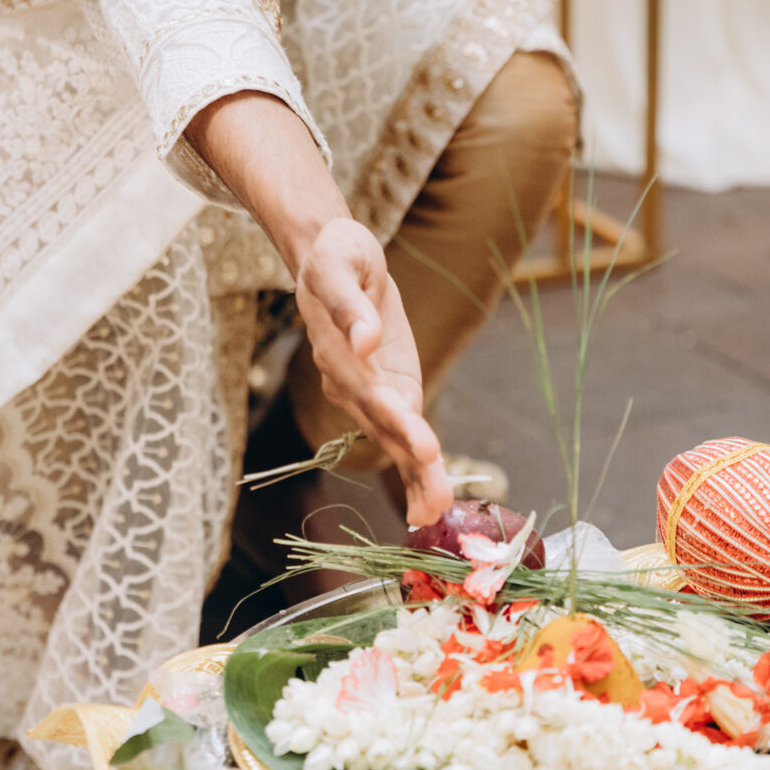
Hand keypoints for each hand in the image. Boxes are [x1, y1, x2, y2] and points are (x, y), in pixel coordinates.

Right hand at [294, 217, 452, 526]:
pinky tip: (432, 503)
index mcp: (340, 357)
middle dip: (413, 467)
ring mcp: (369, 395)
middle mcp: (351, 386)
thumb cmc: (335, 257)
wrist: (332, 257)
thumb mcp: (338, 266)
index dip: (398, 420)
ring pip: (394, 442)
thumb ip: (349, 305)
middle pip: (386, 430)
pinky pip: (403, 437)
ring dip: (417, 479)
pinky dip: (418, 470)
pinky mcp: (389, 394)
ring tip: (437, 512)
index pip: (372, 394)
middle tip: (437, 502)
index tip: (425, 446)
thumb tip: (366, 340)